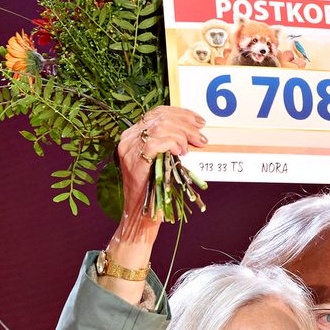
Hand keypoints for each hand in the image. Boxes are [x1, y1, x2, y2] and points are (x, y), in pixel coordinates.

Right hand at [111, 105, 206, 251]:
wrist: (141, 216)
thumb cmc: (155, 190)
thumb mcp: (162, 160)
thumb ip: (169, 143)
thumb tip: (192, 130)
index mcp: (132, 136)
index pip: (157, 113)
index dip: (180, 113)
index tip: (199, 122)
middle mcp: (128, 139)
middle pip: (160, 117)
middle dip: (186, 124)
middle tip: (201, 137)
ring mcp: (129, 149)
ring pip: (161, 126)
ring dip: (183, 134)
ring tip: (193, 146)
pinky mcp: (135, 160)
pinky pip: (157, 141)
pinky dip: (174, 143)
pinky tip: (181, 153)